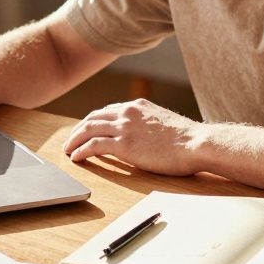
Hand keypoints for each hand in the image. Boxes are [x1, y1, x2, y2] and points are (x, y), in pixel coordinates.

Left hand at [62, 99, 206, 175]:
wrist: (195, 143)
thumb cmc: (187, 139)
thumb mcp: (164, 123)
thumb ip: (149, 124)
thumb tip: (144, 136)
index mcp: (137, 106)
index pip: (108, 110)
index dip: (94, 121)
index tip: (87, 129)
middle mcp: (127, 112)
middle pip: (93, 117)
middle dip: (79, 128)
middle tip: (71, 139)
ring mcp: (124, 127)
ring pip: (88, 129)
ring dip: (74, 139)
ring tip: (68, 149)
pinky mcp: (123, 145)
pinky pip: (93, 146)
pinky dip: (80, 151)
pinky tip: (76, 157)